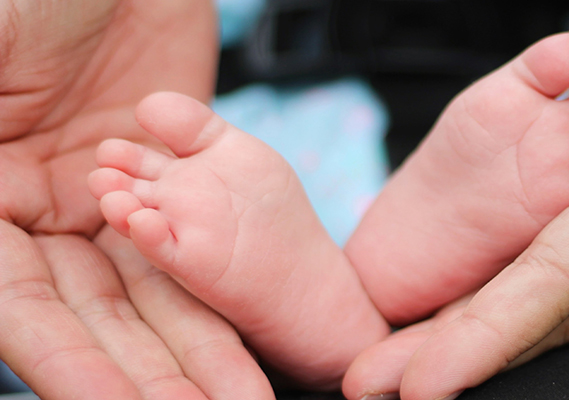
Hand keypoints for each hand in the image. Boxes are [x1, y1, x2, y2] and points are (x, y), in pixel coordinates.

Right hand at [0, 1, 273, 397]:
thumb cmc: (43, 2)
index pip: (24, 306)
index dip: (68, 362)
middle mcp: (46, 213)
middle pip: (98, 314)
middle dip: (147, 372)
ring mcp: (112, 198)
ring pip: (156, 287)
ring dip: (195, 346)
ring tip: (239, 395)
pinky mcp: (174, 177)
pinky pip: (197, 238)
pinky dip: (217, 282)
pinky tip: (246, 333)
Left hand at [344, 138, 568, 399]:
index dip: (496, 337)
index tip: (426, 384)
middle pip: (536, 303)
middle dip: (457, 352)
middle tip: (376, 385)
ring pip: (526, 284)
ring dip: (459, 326)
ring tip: (387, 365)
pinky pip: (529, 250)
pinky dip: (481, 288)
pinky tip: (439, 310)